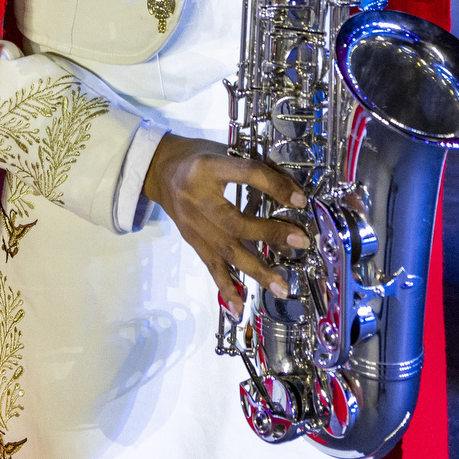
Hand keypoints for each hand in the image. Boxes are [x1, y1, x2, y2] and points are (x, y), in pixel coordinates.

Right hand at [142, 134, 308, 309]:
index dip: (275, 186)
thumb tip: (291, 188)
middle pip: (235, 221)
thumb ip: (255, 168)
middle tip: (299, 242)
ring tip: (280, 286)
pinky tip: (240, 307)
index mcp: (206, 168)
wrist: (158, 169)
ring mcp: (192, 224)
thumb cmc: (195, 157)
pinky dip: (227, 288)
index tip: (300, 199)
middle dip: (270, 234)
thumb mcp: (223, 151)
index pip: (246, 175)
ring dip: (257, 270)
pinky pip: (211, 266)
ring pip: (226, 251)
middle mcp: (197, 198)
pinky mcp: (191, 241)